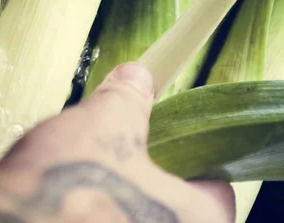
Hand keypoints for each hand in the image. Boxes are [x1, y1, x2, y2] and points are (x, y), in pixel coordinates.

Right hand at [0, 62, 234, 221]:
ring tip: (89, 180)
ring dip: (120, 203)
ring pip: (136, 218)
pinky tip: (64, 202)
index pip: (219, 193)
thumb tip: (138, 75)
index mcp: (196, 221)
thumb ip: (129, 98)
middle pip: (176, 212)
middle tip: (126, 162)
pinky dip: (90, 213)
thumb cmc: (68, 184)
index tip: (174, 147)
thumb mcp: (104, 123)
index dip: (196, 164)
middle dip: (151, 186)